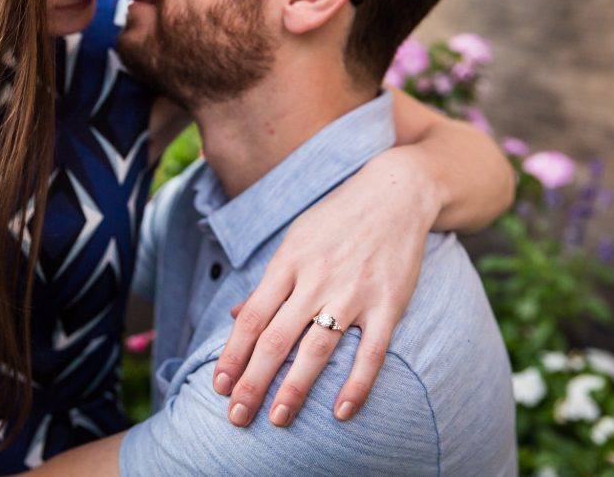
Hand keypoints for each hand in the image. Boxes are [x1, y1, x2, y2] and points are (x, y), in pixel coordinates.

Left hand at [212, 147, 437, 426]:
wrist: (394, 194)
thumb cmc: (336, 219)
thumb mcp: (294, 241)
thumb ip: (268, 282)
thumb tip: (237, 316)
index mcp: (288, 263)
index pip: (252, 317)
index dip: (232, 354)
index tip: (218, 386)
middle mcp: (316, 279)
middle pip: (276, 339)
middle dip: (253, 381)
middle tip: (236, 417)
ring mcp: (353, 292)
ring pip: (317, 349)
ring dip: (295, 388)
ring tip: (277, 419)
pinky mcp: (388, 304)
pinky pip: (371, 352)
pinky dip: (357, 384)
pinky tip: (341, 411)